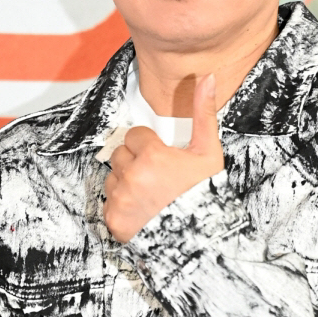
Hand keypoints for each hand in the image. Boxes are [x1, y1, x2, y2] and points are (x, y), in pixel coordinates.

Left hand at [104, 73, 224, 242]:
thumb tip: (207, 78)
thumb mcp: (209, 153)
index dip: (150, 147)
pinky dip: (122, 208)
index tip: (163, 160)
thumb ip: (203, 113)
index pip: (135, 136)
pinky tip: (143, 213)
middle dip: (136, 164)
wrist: (200, 238)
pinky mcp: (114, 220)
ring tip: (151, 197)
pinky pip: (109, 204)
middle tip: (159, 179)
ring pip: (113, 179)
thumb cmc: (205, 195)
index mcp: (152, 155)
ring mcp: (121, 199)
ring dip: (126, 185)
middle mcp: (132, 175)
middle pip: (121, 156)